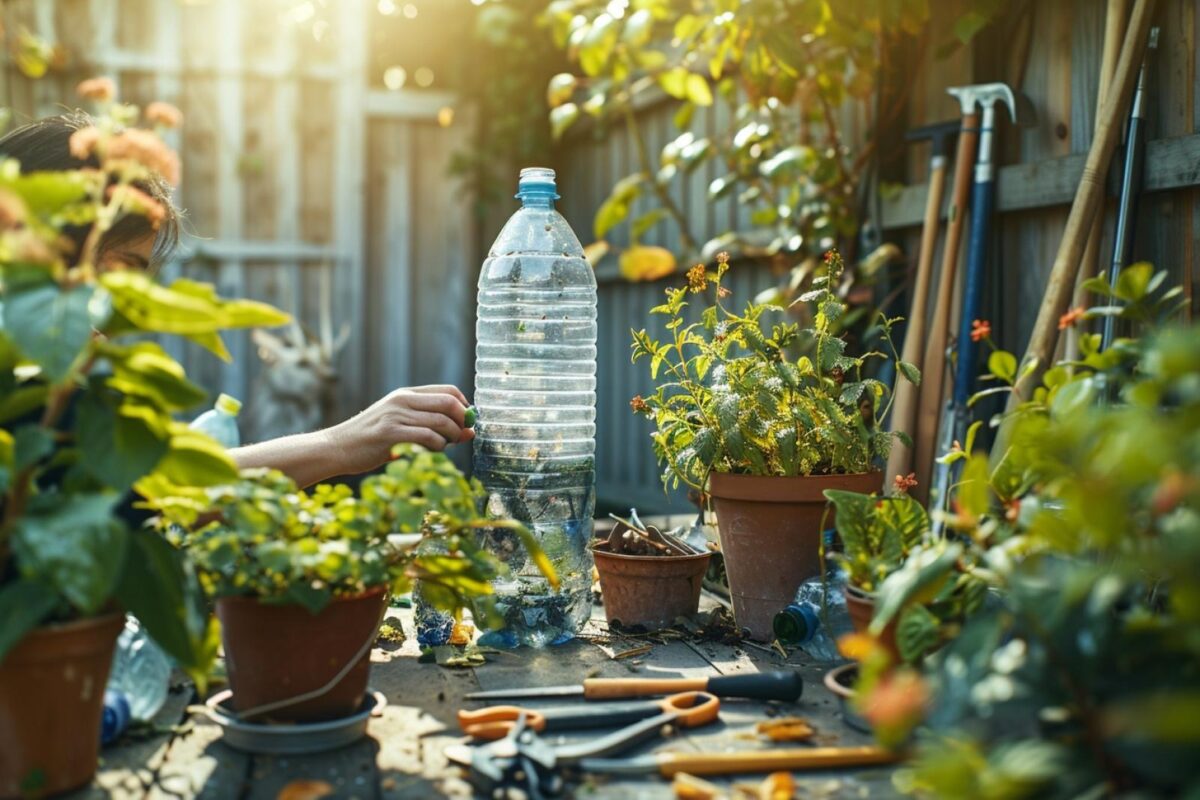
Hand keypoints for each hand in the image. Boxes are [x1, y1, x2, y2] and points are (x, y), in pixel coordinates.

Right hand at [328, 384, 474, 474]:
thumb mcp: (402, 426)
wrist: (337, 448)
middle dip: (462, 421)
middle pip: (448, 402)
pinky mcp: (390, 432)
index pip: (448, 391)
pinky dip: (437, 446)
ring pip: (440, 421)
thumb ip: (432, 426)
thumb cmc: (372, 441)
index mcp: (406, 394)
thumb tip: (470, 432)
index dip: (464, 406)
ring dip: (450, 437)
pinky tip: (432, 451)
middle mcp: (402, 400)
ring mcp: (395, 415)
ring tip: (443, 446)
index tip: (466, 423)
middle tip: (461, 436)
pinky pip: (427, 436)